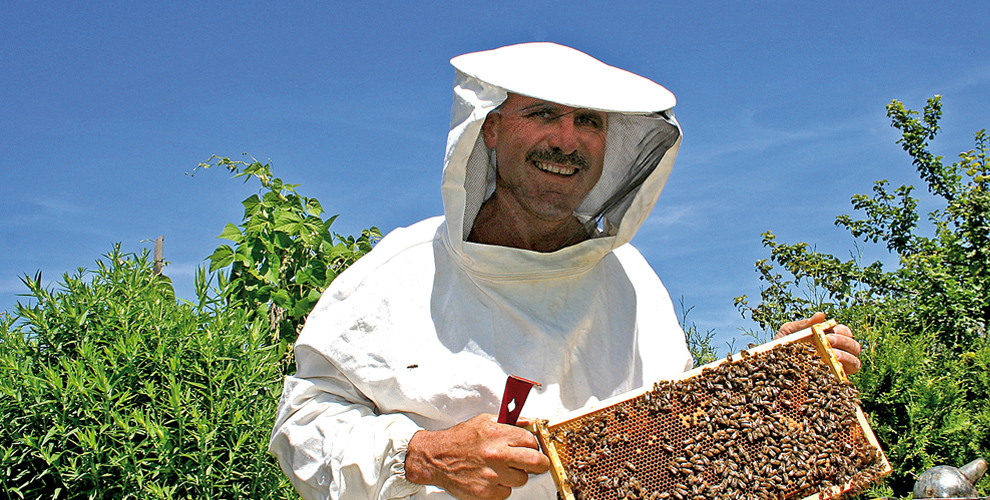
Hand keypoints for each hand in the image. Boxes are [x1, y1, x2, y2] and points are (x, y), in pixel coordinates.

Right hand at [404, 414, 549, 499]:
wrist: (437, 458)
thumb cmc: (460, 439)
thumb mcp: (485, 421)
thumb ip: (510, 422)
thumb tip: (531, 422)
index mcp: (497, 434)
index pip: (531, 441)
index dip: (533, 445)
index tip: (531, 448)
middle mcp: (496, 454)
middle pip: (536, 462)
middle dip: (539, 463)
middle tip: (535, 463)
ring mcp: (492, 475)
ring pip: (521, 479)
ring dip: (515, 475)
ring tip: (502, 468)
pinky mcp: (486, 492)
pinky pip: (507, 493)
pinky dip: (502, 487)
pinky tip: (491, 478)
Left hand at [777, 312, 861, 374]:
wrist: (773, 367)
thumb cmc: (783, 347)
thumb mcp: (789, 332)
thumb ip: (804, 324)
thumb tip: (821, 315)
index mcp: (830, 338)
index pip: (846, 332)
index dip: (841, 331)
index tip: (828, 332)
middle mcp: (838, 352)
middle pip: (854, 346)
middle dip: (845, 342)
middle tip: (829, 341)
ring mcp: (838, 368)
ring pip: (855, 362)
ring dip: (847, 356)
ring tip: (833, 355)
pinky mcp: (834, 381)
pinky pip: (847, 378)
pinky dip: (843, 372)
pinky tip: (832, 368)